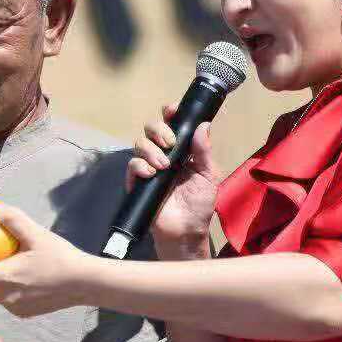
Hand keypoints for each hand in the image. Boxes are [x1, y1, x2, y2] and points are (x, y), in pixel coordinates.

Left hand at [0, 203, 88, 317]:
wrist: (84, 283)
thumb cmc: (60, 256)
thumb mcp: (36, 233)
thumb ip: (11, 219)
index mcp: (3, 278)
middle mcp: (6, 297)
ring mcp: (15, 308)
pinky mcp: (26, 313)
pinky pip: (8, 302)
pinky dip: (5, 292)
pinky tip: (15, 279)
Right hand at [126, 104, 221, 251]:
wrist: (185, 231)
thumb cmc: (199, 204)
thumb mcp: (208, 175)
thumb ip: (204, 151)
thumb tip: (203, 125)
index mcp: (182, 149)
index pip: (172, 124)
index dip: (170, 113)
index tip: (172, 110)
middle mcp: (163, 154)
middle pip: (151, 128)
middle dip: (159, 130)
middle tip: (171, 144)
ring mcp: (149, 166)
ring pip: (140, 143)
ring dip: (151, 150)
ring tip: (164, 166)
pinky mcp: (137, 181)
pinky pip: (132, 164)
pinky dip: (140, 165)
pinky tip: (151, 174)